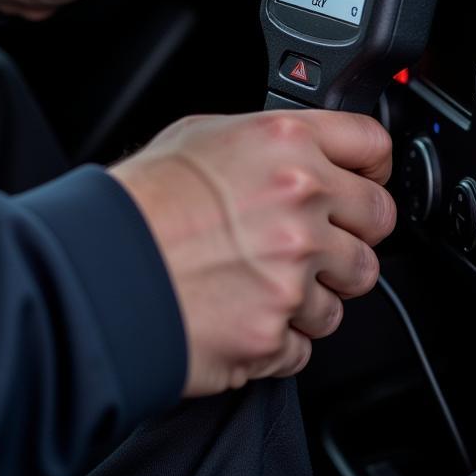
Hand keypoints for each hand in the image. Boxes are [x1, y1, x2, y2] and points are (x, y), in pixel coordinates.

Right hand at [109, 110, 395, 396]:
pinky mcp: (276, 332)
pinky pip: (308, 342)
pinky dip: (282, 334)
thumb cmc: (139, 201)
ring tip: (264, 278)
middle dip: (353, 232)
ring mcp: (294, 271)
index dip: (373, 165)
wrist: (97, 270)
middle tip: (316, 238)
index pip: (373, 145)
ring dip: (316, 289)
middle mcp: (301, 203)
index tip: (367, 180)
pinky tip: (244, 310)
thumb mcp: (202, 133)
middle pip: (378, 221)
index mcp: (287, 145)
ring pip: (350, 289)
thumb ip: (269, 139)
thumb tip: (301, 150)